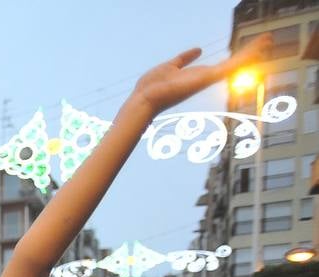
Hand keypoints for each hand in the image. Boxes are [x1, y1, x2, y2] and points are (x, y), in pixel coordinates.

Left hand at [129, 35, 269, 116]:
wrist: (145, 99)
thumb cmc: (153, 87)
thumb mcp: (170, 66)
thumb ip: (184, 59)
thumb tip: (198, 50)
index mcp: (198, 75)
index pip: (222, 64)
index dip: (236, 56)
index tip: (250, 48)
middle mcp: (205, 78)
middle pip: (233, 64)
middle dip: (250, 53)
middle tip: (267, 40)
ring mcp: (208, 79)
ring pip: (236, 63)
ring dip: (252, 51)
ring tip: (268, 39)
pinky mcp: (207, 78)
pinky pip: (229, 66)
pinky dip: (242, 56)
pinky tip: (256, 48)